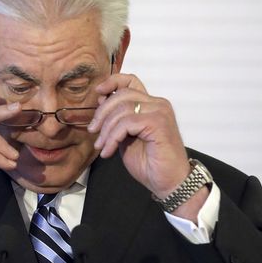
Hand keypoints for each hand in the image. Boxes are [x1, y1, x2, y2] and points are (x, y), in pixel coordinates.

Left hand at [88, 74, 198, 209]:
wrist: (167, 182)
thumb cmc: (149, 162)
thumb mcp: (125, 137)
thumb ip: (117, 119)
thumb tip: (101, 100)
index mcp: (150, 105)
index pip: (131, 81)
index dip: (112, 82)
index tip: (97, 92)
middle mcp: (158, 104)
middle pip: (121, 95)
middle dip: (102, 113)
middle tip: (93, 132)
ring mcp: (160, 112)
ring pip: (122, 109)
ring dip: (106, 130)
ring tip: (102, 146)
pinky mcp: (158, 123)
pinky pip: (126, 123)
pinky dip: (113, 138)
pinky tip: (109, 151)